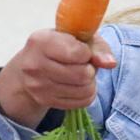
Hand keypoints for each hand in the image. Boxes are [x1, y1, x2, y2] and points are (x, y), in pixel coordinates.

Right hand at [0, 28, 116, 127]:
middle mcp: (35, 65)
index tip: (81, 51)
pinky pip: (81, 102)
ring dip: (90, 82)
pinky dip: (87, 94)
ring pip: (84, 90)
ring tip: (82, 75)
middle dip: (90, 69)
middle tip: (83, 65)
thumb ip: (97, 47)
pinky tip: (79, 86)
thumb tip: (110, 64)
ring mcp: (38, 86)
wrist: (28, 66)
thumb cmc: (57, 46)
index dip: (87, 53)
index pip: (78, 53)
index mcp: (41, 41)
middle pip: (82, 74)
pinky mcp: (45, 101)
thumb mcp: (76, 37)